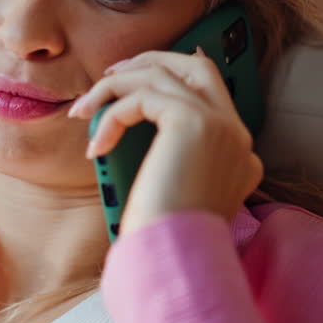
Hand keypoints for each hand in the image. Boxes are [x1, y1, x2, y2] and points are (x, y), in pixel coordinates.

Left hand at [67, 48, 261, 228]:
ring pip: (162, 74)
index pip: (210, 93)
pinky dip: (111, 115)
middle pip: (196, 66)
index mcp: (239, 153)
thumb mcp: (171, 192)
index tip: (128, 87)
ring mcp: (222, 125)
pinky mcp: (195, 122)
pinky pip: (142, 96)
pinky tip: (95, 145)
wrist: (176, 261)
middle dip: (150, 61)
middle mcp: (237, 134)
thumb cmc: (164, 240)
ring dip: (115, 86)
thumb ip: (169, 158)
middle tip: (110, 75)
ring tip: (83, 110)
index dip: (168, 80)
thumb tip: (131, 124)